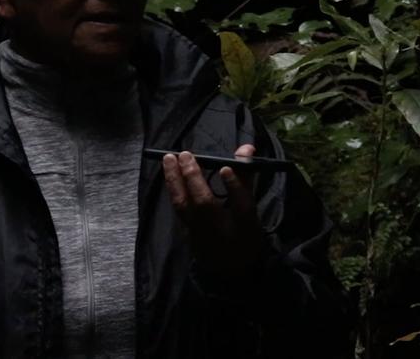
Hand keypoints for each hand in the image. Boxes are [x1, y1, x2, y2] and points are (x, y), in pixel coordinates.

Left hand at [161, 145, 264, 282]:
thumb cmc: (243, 236)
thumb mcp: (251, 212)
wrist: (229, 271)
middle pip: (205, 204)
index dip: (235, 187)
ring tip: (168, 158)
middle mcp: (222, 230)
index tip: (226, 169)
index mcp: (245, 226)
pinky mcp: (187, 232)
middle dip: (194, 178)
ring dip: (175, 180)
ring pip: (185, 206)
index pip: (241, 205)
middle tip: (185, 154)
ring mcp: (201, 233)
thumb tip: (246, 148)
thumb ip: (245, 178)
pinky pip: (179, 209)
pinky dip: (173, 190)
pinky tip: (169, 175)